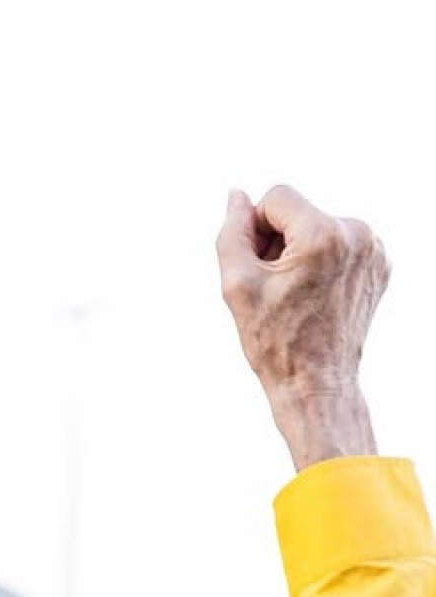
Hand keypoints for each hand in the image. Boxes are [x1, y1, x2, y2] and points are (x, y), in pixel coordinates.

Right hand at [217, 185, 387, 470]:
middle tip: (273, 289)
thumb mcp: (238, 287)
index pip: (277, 197)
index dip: (256, 230)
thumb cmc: (276, 343)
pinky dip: (323, 263)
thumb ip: (232, 234)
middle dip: (279, 242)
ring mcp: (373, 249)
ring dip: (300, 252)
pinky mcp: (379, 264)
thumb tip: (236, 197)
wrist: (317, 385)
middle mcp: (356, 233)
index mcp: (323, 234)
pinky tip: (315, 297)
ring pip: (320, 227)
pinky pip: (341, 244)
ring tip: (294, 296)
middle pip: (300, 212)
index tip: (257, 267)